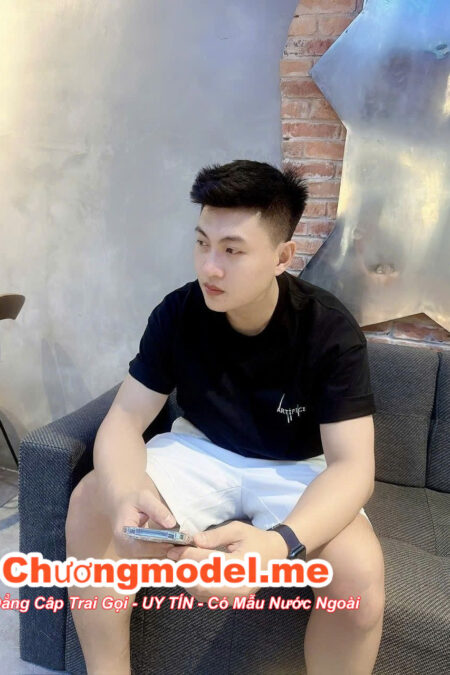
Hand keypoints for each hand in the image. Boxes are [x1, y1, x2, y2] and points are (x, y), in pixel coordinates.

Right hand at [112, 489, 176, 558]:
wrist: (119, 504)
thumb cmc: (131, 500)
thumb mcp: (144, 498)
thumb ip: (157, 510)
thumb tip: (171, 523)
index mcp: (123, 536)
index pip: (144, 547)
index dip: (162, 546)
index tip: (177, 542)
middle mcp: (123, 549)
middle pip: (148, 556)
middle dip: (166, 550)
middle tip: (182, 543)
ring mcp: (128, 554)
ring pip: (150, 560)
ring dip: (165, 552)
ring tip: (179, 544)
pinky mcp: (133, 555)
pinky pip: (150, 557)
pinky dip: (161, 551)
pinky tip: (171, 544)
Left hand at [166, 521, 288, 601]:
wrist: (275, 555)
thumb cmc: (256, 539)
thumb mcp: (238, 530)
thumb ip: (215, 535)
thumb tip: (194, 540)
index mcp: (241, 566)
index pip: (207, 563)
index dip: (187, 556)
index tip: (173, 549)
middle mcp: (238, 586)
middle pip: (201, 582)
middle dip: (183, 569)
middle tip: (172, 557)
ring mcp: (236, 597)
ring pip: (201, 593)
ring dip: (186, 579)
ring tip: (179, 564)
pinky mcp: (232, 600)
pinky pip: (207, 597)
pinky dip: (194, 587)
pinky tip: (190, 574)